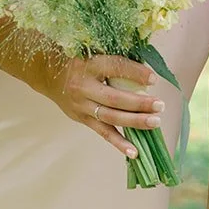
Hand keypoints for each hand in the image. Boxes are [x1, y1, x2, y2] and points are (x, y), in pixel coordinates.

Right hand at [50, 54, 165, 159]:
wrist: (48, 74)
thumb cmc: (80, 63)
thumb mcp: (94, 55)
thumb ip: (116, 64)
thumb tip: (148, 76)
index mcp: (89, 65)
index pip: (114, 67)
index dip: (134, 73)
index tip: (153, 79)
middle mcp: (84, 86)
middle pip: (114, 98)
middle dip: (139, 103)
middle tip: (160, 106)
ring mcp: (82, 105)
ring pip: (110, 117)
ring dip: (134, 122)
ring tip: (155, 122)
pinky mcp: (82, 119)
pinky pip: (103, 133)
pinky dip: (119, 143)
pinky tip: (135, 152)